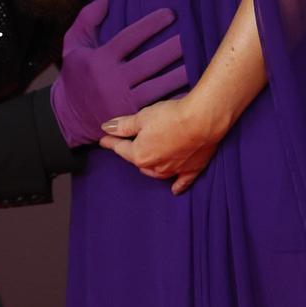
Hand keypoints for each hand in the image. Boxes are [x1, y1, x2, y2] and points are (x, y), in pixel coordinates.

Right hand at [50, 0, 186, 148]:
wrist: (67, 118)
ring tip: (200, 60)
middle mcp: (112, 80)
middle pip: (150, 62)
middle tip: (194, 35)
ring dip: (180, 73)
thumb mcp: (74, 44)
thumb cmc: (75, 75)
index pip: (130, 38)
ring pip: (158, 86)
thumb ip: (89, 17)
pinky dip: (175, 99)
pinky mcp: (131, 117)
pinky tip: (192, 90)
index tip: (171, 13)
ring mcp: (123, 101)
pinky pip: (158, 106)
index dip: (152, 24)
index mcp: (100, 59)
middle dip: (173, 48)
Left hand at [99, 95, 221, 193]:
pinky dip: (177, 185)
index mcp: (140, 155)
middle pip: (139, 161)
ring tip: (146, 162)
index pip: (121, 148)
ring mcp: (173, 171)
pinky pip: (181, 182)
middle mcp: (154, 167)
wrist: (202, 121)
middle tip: (130, 144)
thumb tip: (106, 128)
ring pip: (157, 173)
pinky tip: (174, 190)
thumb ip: (124, 125)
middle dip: (133, 153)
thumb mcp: (142, 117)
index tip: (103, 140)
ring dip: (150, 168)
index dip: (111, 142)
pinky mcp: (191, 170)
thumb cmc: (171, 117)